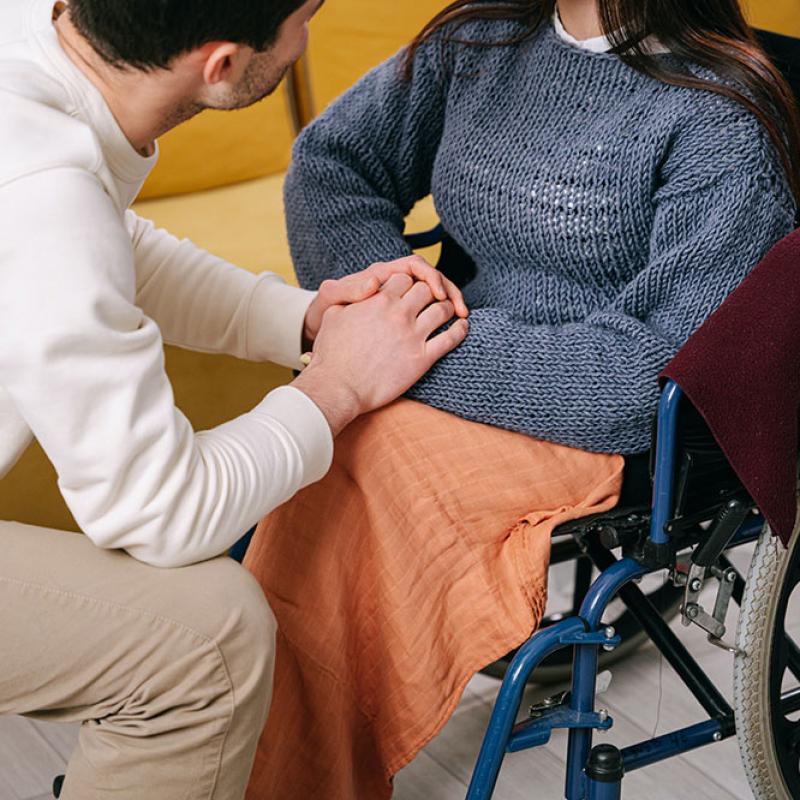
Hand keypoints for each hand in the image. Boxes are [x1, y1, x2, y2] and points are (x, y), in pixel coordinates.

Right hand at [292, 273, 468, 435]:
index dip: (409, 282)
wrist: (339, 387)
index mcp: (379, 300)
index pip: (405, 278)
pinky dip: (460, 329)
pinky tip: (462, 326)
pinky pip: (451, 338)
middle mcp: (399, 314)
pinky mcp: (422, 359)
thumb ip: (350, 298)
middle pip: (427, 290)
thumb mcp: (333, 315)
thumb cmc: (332, 354)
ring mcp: (413, 336)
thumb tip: (362, 290)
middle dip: (430, 291)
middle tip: (433, 298)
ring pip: (443, 310)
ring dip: (449, 306)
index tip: (410, 290)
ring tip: (451, 309)